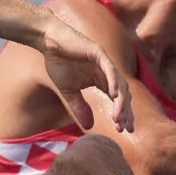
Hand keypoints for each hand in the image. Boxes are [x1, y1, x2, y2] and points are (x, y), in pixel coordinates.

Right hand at [41, 14, 133, 132]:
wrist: (50, 44)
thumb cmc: (58, 64)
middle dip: (126, 112)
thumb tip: (90, 126)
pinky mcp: (99, 54)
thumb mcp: (69, 92)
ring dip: (120, 102)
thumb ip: (80, 107)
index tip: (122, 130)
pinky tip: (114, 96)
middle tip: (125, 128)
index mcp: (102, 81)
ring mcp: (105, 63)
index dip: (122, 114)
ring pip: (120, 85)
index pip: (117, 100)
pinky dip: (113, 82)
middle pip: (123, 95)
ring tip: (118, 117)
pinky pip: (109, 70)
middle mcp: (108, 73)